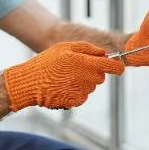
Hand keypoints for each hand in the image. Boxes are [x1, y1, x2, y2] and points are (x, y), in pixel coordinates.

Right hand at [2, 42, 124, 111]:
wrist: (29, 83)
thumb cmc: (46, 63)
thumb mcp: (64, 47)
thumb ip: (87, 48)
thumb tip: (103, 53)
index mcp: (86, 63)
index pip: (112, 66)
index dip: (117, 66)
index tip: (118, 67)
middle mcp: (87, 79)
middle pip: (101, 77)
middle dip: (92, 73)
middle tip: (75, 69)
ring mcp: (82, 92)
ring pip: (90, 87)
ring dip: (82, 82)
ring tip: (64, 78)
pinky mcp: (76, 102)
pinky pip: (82, 96)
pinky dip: (75, 92)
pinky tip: (62, 87)